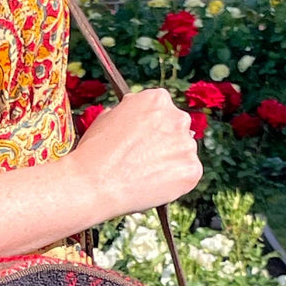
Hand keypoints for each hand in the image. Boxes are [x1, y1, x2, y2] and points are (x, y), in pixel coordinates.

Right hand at [70, 89, 202, 217]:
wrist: (94, 183)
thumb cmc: (94, 152)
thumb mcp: (107, 118)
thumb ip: (129, 114)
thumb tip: (135, 120)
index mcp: (157, 99)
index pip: (163, 112)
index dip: (151, 128)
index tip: (142, 140)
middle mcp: (178, 117)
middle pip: (177, 130)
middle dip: (164, 143)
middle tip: (143, 160)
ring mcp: (187, 145)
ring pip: (183, 154)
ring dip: (170, 163)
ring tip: (144, 176)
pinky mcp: (192, 170)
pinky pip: (187, 176)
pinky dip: (174, 183)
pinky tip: (153, 186)